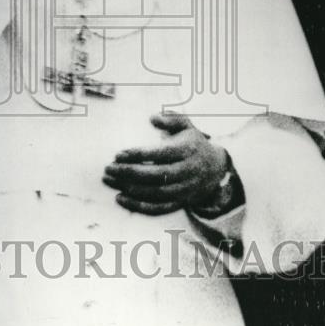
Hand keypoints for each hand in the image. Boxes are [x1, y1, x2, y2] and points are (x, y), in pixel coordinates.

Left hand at [103, 113, 229, 214]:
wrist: (215, 169)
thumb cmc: (193, 143)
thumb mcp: (186, 125)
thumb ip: (171, 118)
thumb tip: (153, 118)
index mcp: (187, 151)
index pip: (160, 154)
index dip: (138, 155)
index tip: (118, 154)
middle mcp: (187, 172)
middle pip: (156, 175)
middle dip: (129, 173)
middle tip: (109, 168)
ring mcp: (184, 189)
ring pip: (155, 193)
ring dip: (130, 188)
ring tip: (110, 180)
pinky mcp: (180, 202)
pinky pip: (158, 208)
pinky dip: (139, 205)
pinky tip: (121, 198)